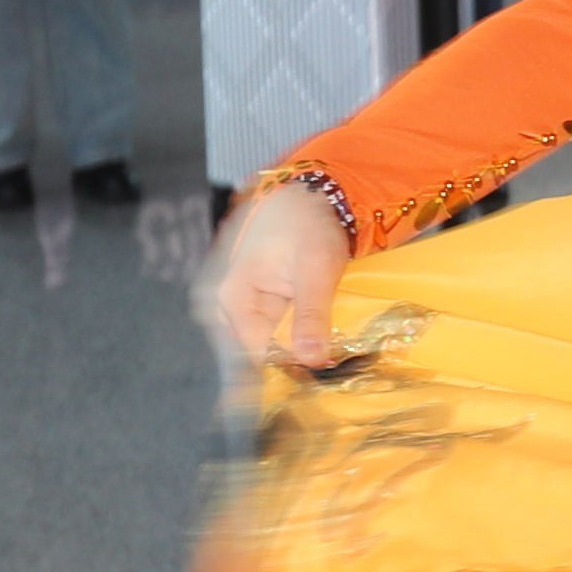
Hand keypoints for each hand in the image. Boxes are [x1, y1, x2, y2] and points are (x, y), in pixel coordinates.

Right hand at [199, 181, 354, 367]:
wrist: (310, 196)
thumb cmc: (308, 224)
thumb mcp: (316, 268)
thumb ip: (312, 314)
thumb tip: (311, 360)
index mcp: (234, 299)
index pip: (259, 353)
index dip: (292, 368)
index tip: (326, 375)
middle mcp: (235, 309)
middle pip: (266, 351)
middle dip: (299, 360)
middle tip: (336, 366)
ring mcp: (252, 308)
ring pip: (279, 343)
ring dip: (306, 349)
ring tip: (337, 352)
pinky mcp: (270, 306)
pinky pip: (286, 331)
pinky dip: (308, 336)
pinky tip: (330, 338)